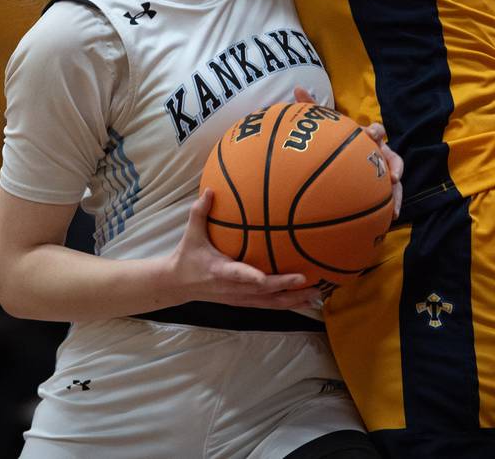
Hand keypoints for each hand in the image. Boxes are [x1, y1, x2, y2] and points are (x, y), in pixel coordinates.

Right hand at [168, 191, 320, 308]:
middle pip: (262, 293)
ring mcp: (239, 298)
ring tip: (317, 294)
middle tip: (308, 281)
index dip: (251, 278)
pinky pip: (268, 306)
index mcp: (219, 271)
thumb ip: (200, 212)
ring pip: (269, 304)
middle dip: (285, 288)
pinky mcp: (244, 302)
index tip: (265, 278)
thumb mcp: (191, 234)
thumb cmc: (187, 256)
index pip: (237, 275)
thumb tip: (209, 189)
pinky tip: (305, 301)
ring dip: (293, 300)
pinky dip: (287, 304)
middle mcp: (232, 288)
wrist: (178, 285)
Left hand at [293, 87, 403, 218]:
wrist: (339, 157)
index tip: (369, 135)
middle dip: (393, 164)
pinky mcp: (383, 187)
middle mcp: (379, 152)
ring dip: (397, 191)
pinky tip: (391, 217)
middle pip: (391, 155)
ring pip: (396, 179)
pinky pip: (391, 196)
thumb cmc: (334, 138)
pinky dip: (393, 205)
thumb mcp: (325, 125)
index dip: (374, 132)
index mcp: (366, 137)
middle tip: (392, 174)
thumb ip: (312, 107)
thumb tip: (297, 87)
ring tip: (395, 206)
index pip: (375, 131)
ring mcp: (383, 170)